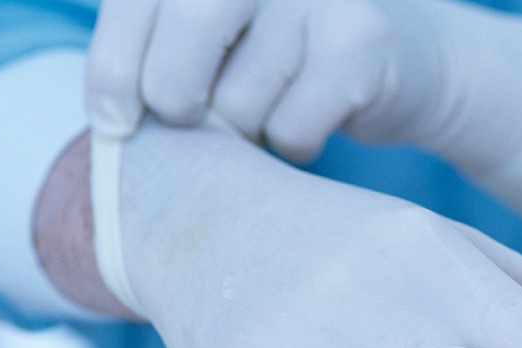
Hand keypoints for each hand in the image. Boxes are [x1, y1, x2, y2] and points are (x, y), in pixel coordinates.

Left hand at [86, 0, 521, 172]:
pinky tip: (314, 121)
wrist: (414, 61)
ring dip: (246, 128)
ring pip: (240, 99)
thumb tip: (107, 111)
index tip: (109, 119)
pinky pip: (292, 126)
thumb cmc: (289, 54)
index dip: (113, 62)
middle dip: (173, 98)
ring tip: (274, 107)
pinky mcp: (362, 41)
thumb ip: (164, 43)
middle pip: (186, 36)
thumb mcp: (220, 29)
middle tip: (191, 117)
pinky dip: (293, 145)